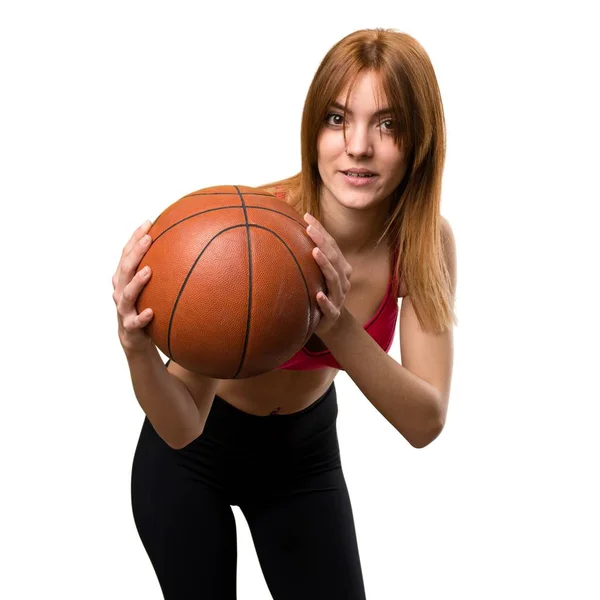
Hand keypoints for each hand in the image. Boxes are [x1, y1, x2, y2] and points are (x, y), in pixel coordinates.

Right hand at [112, 220, 154, 354]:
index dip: (134, 238)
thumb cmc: (144, 309)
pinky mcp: (130, 328)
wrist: (135, 341)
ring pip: (126, 294)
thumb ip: (161, 272)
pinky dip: (142, 317)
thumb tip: (187, 250)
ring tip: (149, 270)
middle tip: (148, 238)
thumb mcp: (151, 289)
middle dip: (135, 252)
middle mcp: (120, 292)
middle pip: (124, 268)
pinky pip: (135, 322)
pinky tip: (152, 312)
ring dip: (137, 282)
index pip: (126, 254)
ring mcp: (123, 310)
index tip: (149, 222)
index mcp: (123, 280)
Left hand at [304, 213, 352, 337]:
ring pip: (334, 279)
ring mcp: (339, 297)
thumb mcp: (317, 273)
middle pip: (334, 258)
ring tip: (315, 252)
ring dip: (326, 265)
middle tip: (309, 229)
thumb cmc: (320, 291)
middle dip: (323, 242)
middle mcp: (342, 280)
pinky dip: (325, 301)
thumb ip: (310, 255)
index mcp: (340, 267)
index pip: (331, 245)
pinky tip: (317, 295)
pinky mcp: (333, 314)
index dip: (321, 231)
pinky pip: (330, 307)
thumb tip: (288, 230)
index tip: (306, 216)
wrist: (330, 322)